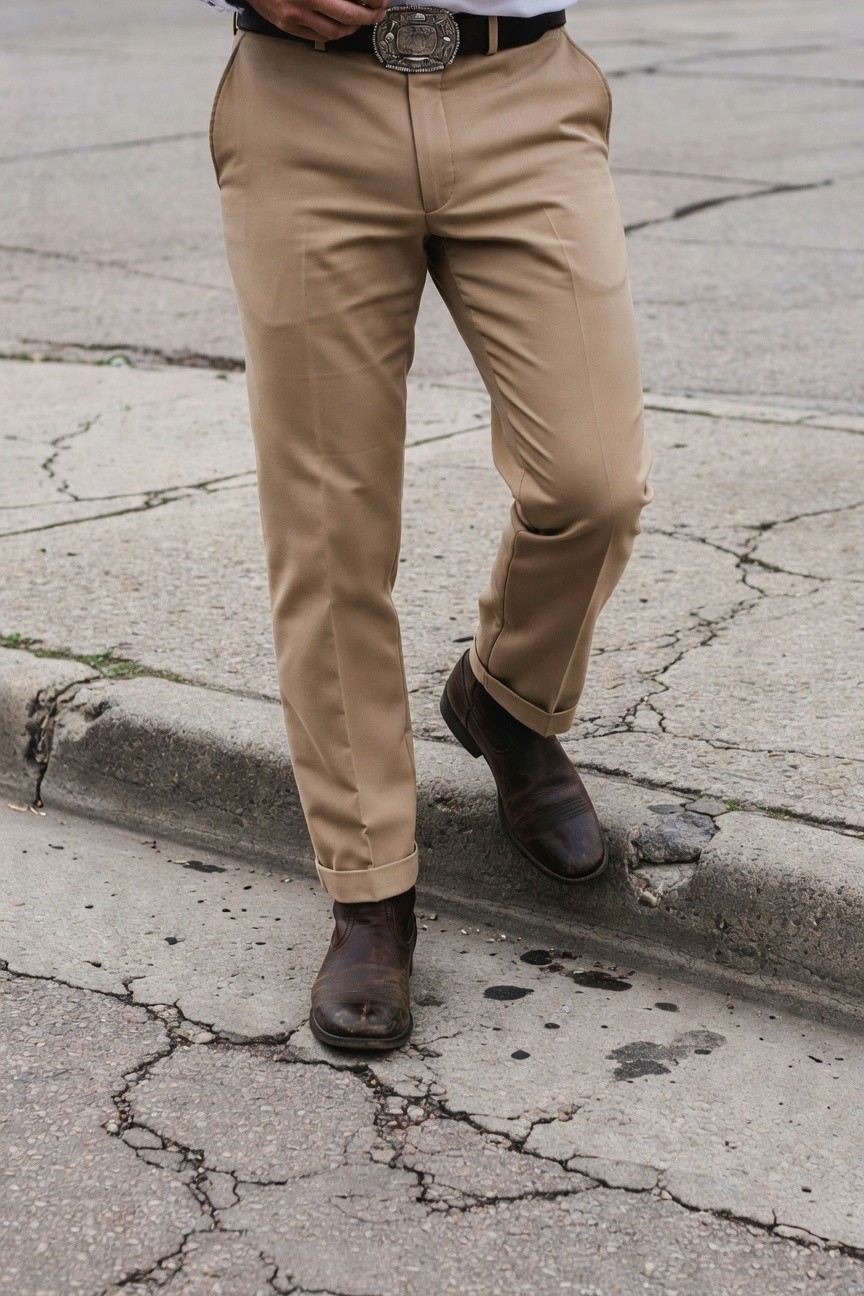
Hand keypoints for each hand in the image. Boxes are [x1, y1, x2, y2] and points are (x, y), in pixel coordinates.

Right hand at [249, 0, 387, 40]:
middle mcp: (305, 0)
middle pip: (348, 15)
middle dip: (370, 15)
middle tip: (379, 11)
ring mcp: (296, 16)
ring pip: (336, 31)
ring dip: (354, 27)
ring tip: (362, 19)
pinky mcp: (289, 27)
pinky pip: (320, 37)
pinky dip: (336, 33)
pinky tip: (342, 26)